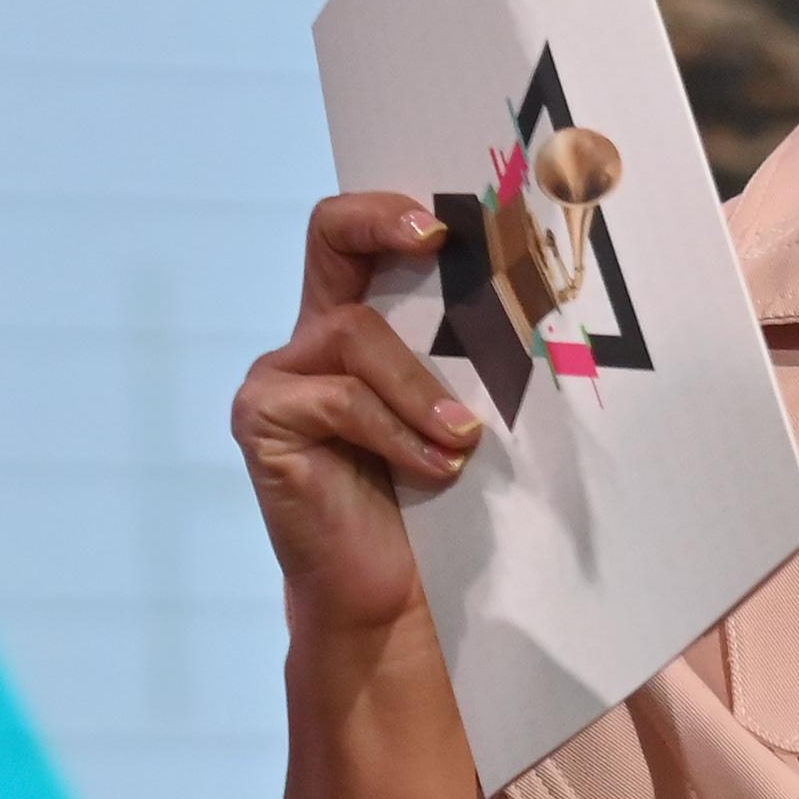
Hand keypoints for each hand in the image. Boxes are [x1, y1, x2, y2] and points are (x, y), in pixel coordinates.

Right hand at [232, 193, 484, 631]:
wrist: (388, 587)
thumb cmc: (434, 498)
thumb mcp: (455, 411)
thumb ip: (464, 359)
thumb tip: (536, 300)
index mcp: (357, 324)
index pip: (354, 235)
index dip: (388, 211)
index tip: (444, 226)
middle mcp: (310, 338)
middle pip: (328, 236)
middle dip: (384, 223)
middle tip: (438, 241)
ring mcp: (278, 377)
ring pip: (356, 336)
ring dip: (420, 388)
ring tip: (462, 438)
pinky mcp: (262, 420)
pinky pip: (340, 402)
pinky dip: (397, 433)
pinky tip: (433, 467)